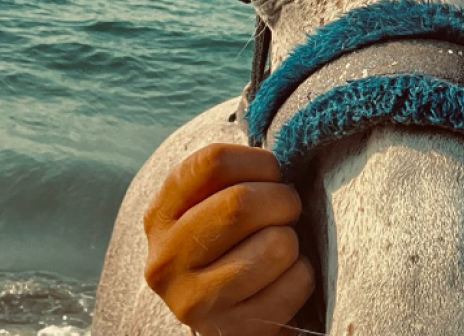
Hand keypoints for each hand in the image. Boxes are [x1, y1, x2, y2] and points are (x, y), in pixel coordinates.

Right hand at [143, 143, 314, 335]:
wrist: (230, 314)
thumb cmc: (234, 243)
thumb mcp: (215, 205)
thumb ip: (235, 177)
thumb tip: (286, 146)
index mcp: (161, 216)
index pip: (212, 162)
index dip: (258, 162)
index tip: (271, 175)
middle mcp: (165, 260)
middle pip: (241, 203)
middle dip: (283, 200)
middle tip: (286, 211)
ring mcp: (191, 301)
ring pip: (275, 245)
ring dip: (293, 241)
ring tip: (280, 247)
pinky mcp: (227, 330)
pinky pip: (293, 284)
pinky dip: (302, 276)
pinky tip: (283, 280)